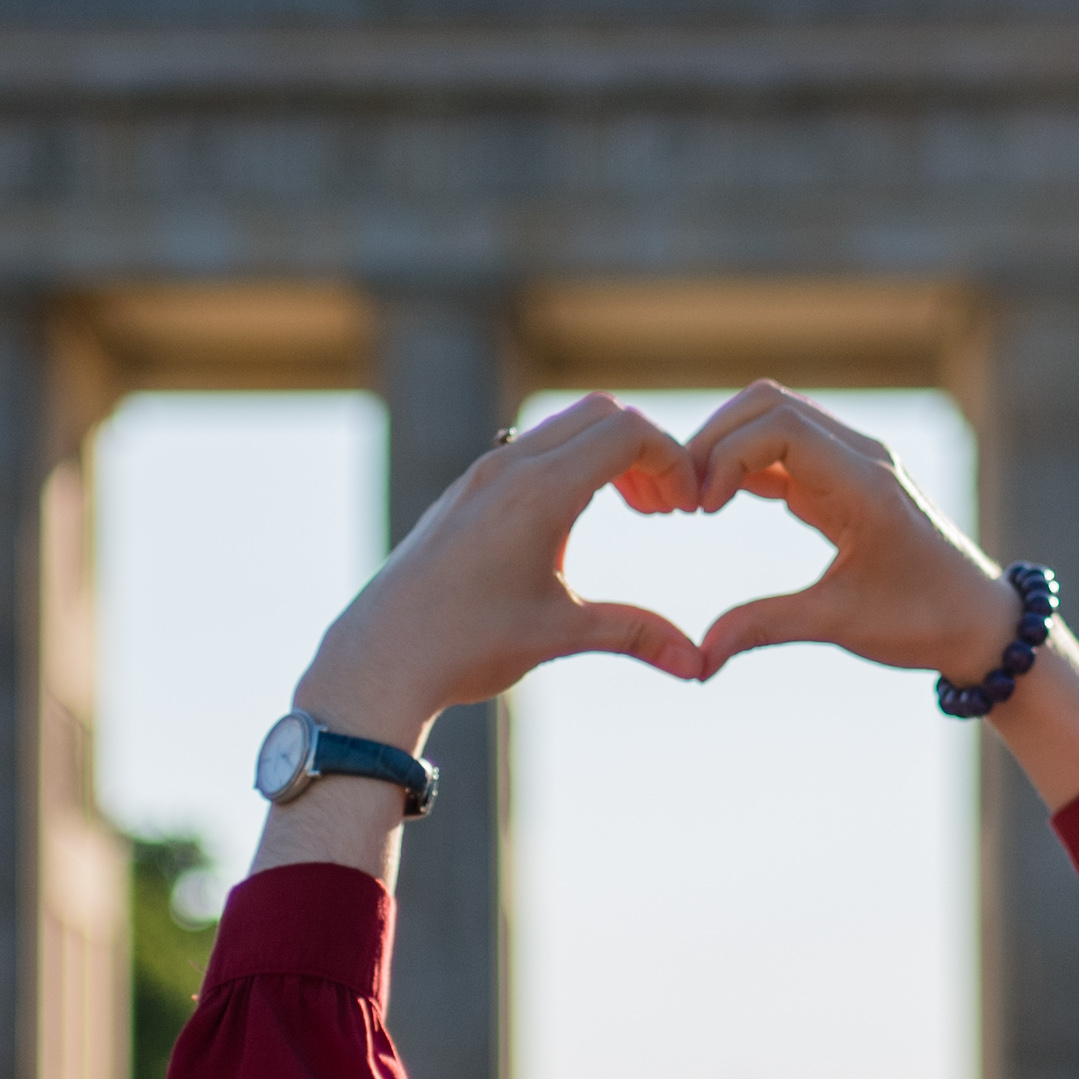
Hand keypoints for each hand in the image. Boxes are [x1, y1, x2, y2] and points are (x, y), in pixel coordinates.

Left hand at [288, 394, 709, 743]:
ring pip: (564, 427)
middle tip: (666, 508)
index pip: (629, 433)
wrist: (381, 658)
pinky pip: (531, 449)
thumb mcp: (560, 634)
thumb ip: (635, 634)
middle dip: (646, 451)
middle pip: (602, 414)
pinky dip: (570, 465)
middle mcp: (508, 467)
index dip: (674, 461)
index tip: (688, 508)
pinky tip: (575, 523)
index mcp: (539, 491)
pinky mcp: (464, 492)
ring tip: (633, 512)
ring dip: (607, 455)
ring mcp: (481, 475)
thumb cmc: (467, 645)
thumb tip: (697, 665)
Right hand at [674, 384, 1020, 682]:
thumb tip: (699, 658)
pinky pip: (785, 447)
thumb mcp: (841, 624)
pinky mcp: (845, 476)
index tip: (698, 508)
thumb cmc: (923, 621)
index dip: (726, 454)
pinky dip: (745, 463)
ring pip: (774, 417)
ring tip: (692, 499)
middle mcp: (861, 456)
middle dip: (714, 440)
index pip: (780, 426)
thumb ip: (767, 627)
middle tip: (681, 498)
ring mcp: (854, 460)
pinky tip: (717, 501)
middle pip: (769, 405)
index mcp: (865, 484)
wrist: (978, 619)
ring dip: (726, 446)